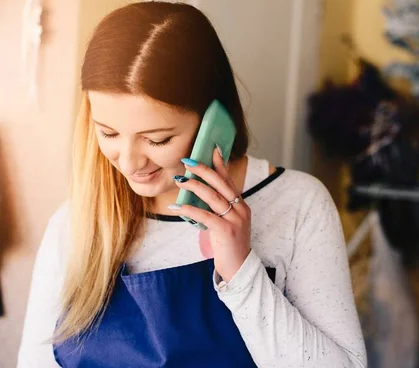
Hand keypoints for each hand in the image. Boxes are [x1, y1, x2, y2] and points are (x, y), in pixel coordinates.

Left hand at [168, 148, 250, 281]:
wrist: (239, 268)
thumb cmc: (229, 246)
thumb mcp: (226, 223)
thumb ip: (217, 210)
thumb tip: (197, 196)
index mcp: (241, 206)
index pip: (229, 180)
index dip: (220, 165)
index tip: (212, 149)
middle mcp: (241, 209)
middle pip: (221, 184)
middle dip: (204, 170)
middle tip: (188, 161)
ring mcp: (235, 219)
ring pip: (213, 197)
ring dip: (194, 186)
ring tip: (179, 179)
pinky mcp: (226, 231)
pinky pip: (205, 215)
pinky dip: (189, 209)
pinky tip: (177, 206)